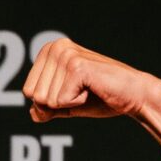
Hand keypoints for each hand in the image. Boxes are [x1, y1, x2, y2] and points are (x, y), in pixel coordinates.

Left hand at [22, 39, 160, 122]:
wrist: (133, 96)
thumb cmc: (100, 98)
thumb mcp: (66, 105)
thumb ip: (46, 109)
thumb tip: (33, 113)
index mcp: (48, 51)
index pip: (28, 91)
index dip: (50, 102)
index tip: (73, 90)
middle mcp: (55, 48)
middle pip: (34, 96)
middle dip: (58, 103)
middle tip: (82, 91)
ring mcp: (66, 55)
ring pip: (46, 100)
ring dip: (69, 102)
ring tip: (88, 89)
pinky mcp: (76, 67)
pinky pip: (60, 102)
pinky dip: (77, 103)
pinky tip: (93, 90)